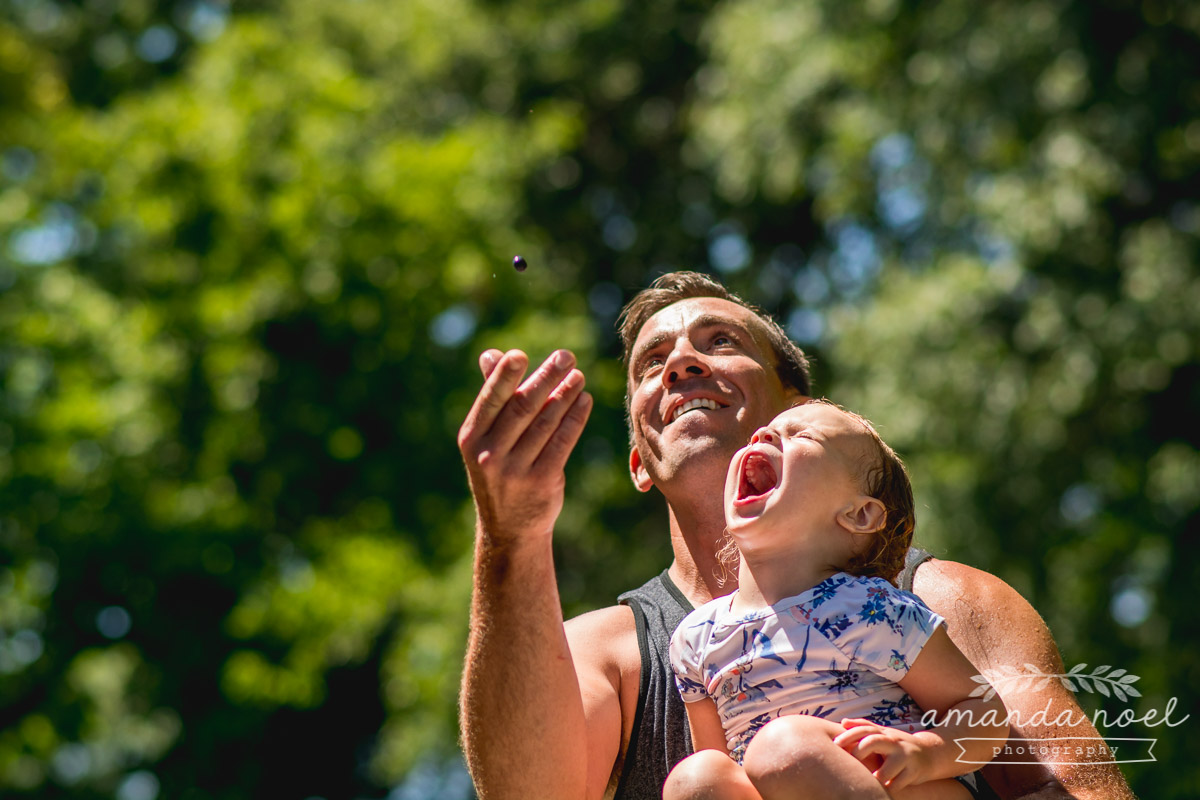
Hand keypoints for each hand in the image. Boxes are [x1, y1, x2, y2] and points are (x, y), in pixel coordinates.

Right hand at [458, 348, 591, 543]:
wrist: (509, 529)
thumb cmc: (499, 470)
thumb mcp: (487, 439)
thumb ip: (493, 397)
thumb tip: (492, 355)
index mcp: (472, 438)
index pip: (490, 400)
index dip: (504, 377)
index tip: (520, 354)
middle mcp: (489, 454)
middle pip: (521, 408)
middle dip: (545, 378)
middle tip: (566, 357)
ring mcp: (515, 471)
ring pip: (545, 423)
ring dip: (565, 396)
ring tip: (578, 376)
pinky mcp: (541, 481)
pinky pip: (562, 442)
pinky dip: (575, 419)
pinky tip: (584, 401)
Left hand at [834, 718, 933, 791]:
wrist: (930, 754)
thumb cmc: (897, 746)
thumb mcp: (883, 734)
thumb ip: (864, 728)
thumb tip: (843, 722)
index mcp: (883, 733)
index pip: (864, 729)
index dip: (849, 735)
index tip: (835, 744)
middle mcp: (893, 742)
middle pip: (873, 741)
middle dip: (860, 750)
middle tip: (853, 760)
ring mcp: (905, 757)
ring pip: (886, 769)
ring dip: (876, 777)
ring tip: (867, 781)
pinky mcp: (914, 772)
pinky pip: (897, 784)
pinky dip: (888, 788)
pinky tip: (882, 789)